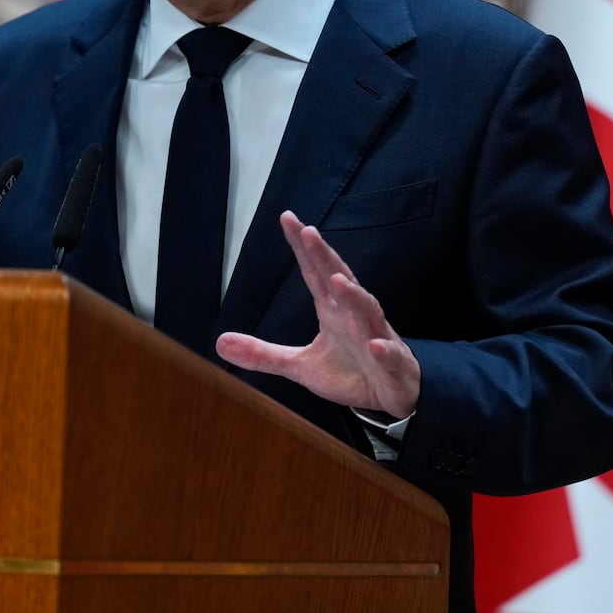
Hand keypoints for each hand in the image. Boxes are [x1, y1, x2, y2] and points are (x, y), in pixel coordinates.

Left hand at [216, 210, 420, 417]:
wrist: (391, 394)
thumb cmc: (349, 371)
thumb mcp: (299, 365)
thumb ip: (262, 354)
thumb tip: (220, 343)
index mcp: (332, 311)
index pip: (314, 272)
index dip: (302, 247)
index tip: (287, 218)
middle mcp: (354, 316)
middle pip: (339, 279)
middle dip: (324, 256)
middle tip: (308, 232)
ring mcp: (376, 337)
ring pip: (367, 311)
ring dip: (353, 296)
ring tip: (336, 281)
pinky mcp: (392, 365)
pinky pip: (390, 355)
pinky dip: (385, 349)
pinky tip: (376, 345)